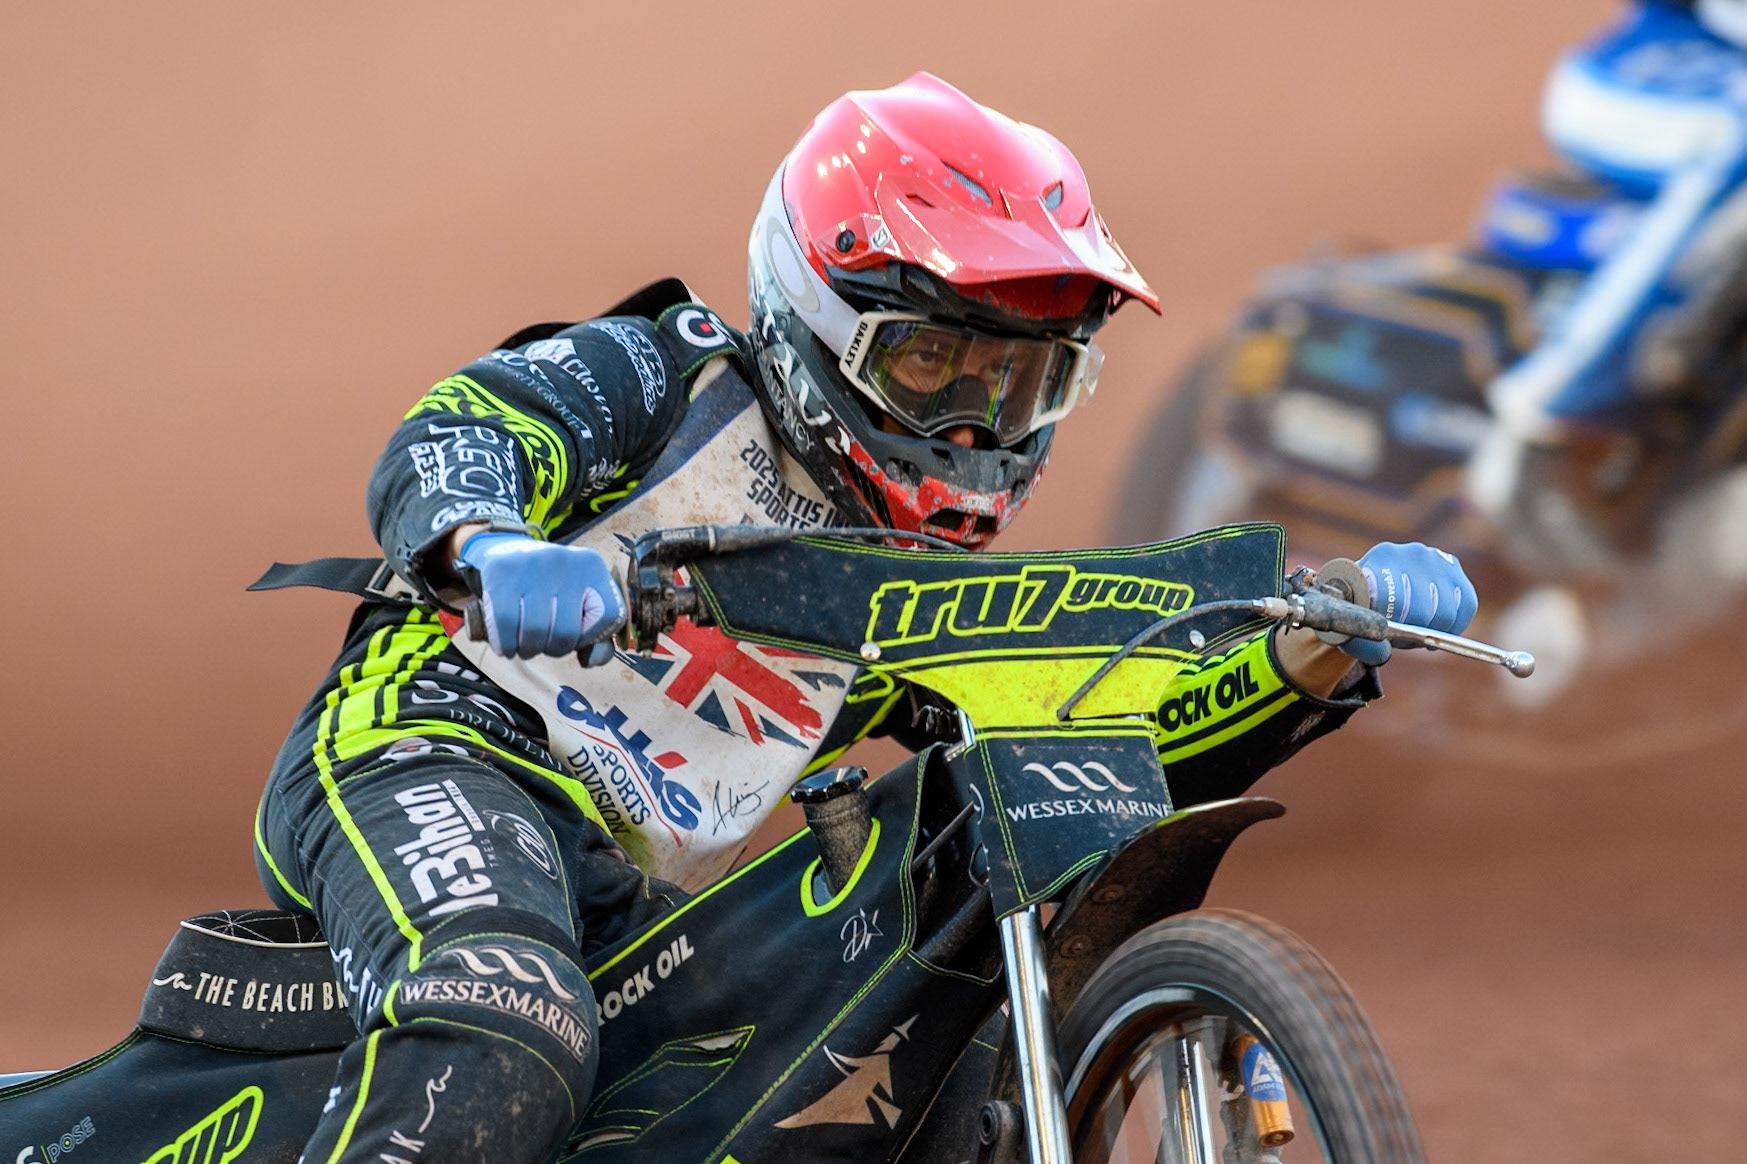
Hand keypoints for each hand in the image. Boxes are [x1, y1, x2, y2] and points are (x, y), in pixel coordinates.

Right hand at [454, 532, 624, 661]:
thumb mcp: (581, 600)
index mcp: (592, 566)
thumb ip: (598, 635)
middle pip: (566, 631)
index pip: (608, 616)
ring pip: (535, 631)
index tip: (574, 636)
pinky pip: (505, 623)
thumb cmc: (551, 588)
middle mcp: (566, 561)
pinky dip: (506, 645)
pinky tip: (506, 646)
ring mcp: (533, 563)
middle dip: (553, 650)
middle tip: (543, 646)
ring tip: (525, 647)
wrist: (509, 551)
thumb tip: (590, 661)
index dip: (589, 637)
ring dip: (528, 650)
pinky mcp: (502, 571)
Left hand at [1342, 541, 1475, 665]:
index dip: (1396, 627)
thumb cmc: (1359, 608)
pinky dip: (1455, 624)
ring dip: (1432, 628)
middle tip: (1400, 633)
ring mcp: (1435, 557)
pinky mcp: (1454, 567)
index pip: (1397, 601)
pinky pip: (1467, 604)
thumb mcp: (1352, 627)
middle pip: (1424, 610)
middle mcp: (1411, 552)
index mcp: (1380, 559)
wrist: (1369, 584)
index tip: (1388, 632)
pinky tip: (1436, 627)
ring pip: (1447, 611)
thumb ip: (1363, 643)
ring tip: (1414, 626)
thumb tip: (1384, 653)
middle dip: (1413, 631)